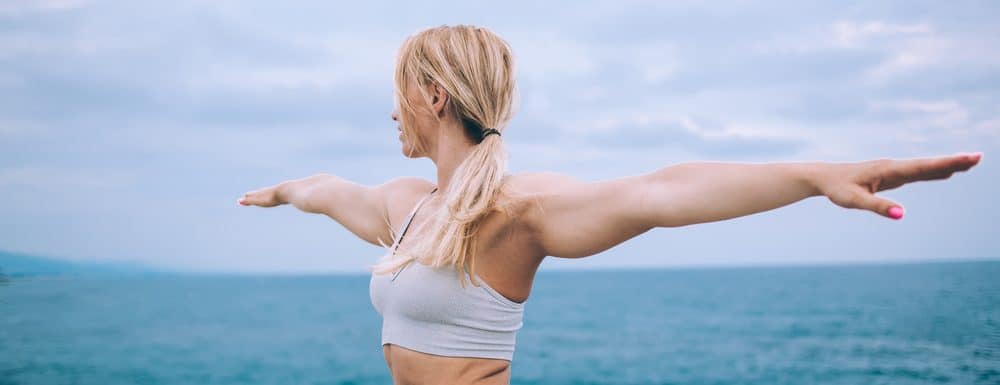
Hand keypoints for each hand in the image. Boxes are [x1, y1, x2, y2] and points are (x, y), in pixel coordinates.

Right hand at [237, 183, 284, 206]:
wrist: (288, 191)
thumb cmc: (272, 197)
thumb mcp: (259, 201)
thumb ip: (249, 201)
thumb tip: (238, 201)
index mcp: (260, 193)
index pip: (250, 195)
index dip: (246, 198)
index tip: (240, 201)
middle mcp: (266, 191)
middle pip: (257, 193)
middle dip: (252, 195)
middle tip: (247, 195)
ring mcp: (275, 192)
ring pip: (267, 193)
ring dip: (263, 195)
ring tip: (261, 195)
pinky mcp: (282, 194)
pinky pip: (276, 195)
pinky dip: (273, 197)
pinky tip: (276, 197)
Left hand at [815, 152, 982, 219]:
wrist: (824, 178)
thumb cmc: (837, 188)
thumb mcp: (854, 201)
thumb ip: (878, 207)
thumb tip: (902, 215)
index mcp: (888, 170)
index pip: (922, 167)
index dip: (946, 164)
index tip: (968, 158)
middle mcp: (893, 167)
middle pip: (928, 165)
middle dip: (953, 162)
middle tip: (979, 158)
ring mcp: (893, 170)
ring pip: (924, 168)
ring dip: (947, 165)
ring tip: (971, 163)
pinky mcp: (891, 176)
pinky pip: (917, 173)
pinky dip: (934, 172)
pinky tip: (946, 173)